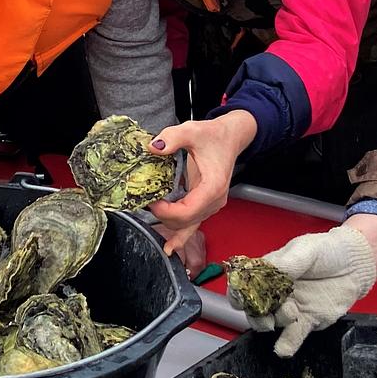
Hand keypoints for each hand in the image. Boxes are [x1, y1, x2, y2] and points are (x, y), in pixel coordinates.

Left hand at [147, 111, 255, 252]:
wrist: (230, 137)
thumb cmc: (214, 135)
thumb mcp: (192, 130)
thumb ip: (172, 137)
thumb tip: (154, 147)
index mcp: (212, 187)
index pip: (187, 212)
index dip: (166, 211)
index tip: (151, 201)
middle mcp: (214, 201)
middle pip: (185, 222)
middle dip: (163, 216)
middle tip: (146, 201)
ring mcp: (211, 205)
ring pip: (187, 225)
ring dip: (168, 222)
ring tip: (151, 214)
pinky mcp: (206, 204)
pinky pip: (192, 224)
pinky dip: (181, 236)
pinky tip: (170, 247)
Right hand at [254, 226, 376, 357]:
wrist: (355, 265)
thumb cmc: (328, 250)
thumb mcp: (306, 249)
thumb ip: (287, 263)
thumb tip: (270, 274)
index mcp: (270, 272)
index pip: (244, 285)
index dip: (239, 294)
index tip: (243, 299)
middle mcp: (277, 292)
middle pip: (253, 308)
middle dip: (256, 313)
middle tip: (268, 311)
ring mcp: (291, 308)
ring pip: (270, 323)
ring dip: (275, 323)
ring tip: (292, 314)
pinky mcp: (307, 321)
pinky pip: (292, 336)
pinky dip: (286, 345)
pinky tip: (284, 349)